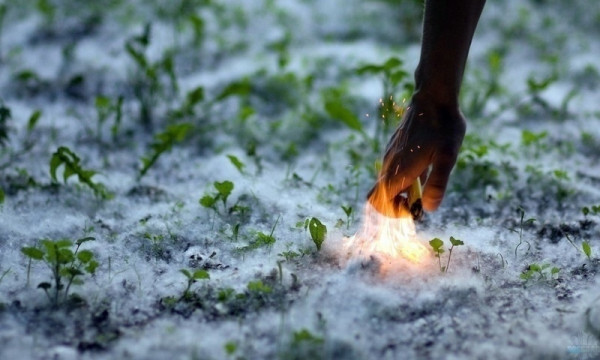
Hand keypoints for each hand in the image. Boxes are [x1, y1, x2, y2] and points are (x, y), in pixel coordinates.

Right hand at [367, 96, 465, 214]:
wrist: (434, 97)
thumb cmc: (443, 126)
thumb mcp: (448, 157)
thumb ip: (437, 184)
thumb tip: (428, 208)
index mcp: (399, 170)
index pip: (379, 202)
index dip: (393, 212)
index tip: (413, 207)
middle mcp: (390, 164)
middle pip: (380, 196)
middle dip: (397, 204)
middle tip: (420, 198)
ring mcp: (390, 155)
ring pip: (386, 183)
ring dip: (402, 191)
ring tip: (426, 181)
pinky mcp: (395, 148)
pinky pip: (392, 171)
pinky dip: (404, 178)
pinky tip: (424, 167)